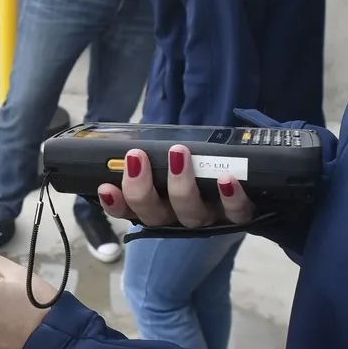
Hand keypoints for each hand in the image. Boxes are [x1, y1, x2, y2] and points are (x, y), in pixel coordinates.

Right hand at [95, 146, 255, 228]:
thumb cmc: (195, 160)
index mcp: (156, 205)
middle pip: (154, 216)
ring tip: (178, 154)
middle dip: (141, 189)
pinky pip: (236, 213)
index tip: (105, 187)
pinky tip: (227, 179)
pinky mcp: (237, 214)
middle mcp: (178, 217)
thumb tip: (129, 131)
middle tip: (136, 157)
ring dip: (182, 186)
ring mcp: (208, 217)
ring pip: (190, 214)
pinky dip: (231, 197)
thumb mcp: (169, 154)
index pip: (128, 210)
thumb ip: (152, 150)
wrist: (242, 175)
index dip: (115, 203)